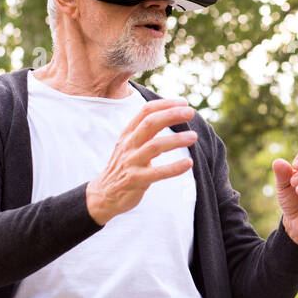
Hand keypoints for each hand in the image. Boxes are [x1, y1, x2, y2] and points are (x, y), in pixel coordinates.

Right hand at [85, 98, 197, 224]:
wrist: (104, 194)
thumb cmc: (124, 166)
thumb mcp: (131, 144)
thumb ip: (146, 131)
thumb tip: (172, 114)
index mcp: (128, 133)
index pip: (145, 111)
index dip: (165, 104)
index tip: (184, 103)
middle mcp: (129, 144)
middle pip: (150, 123)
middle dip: (171, 115)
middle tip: (190, 112)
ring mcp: (131, 162)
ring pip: (154, 146)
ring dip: (176, 140)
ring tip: (194, 137)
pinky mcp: (135, 180)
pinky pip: (157, 173)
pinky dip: (174, 168)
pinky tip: (189, 163)